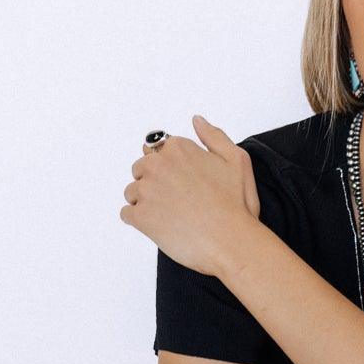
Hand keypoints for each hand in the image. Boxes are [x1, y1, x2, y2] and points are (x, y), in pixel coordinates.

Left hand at [119, 114, 260, 275]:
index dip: (170, 167)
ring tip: (170, 215)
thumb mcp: (237, 160)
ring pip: (132, 191)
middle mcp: (158, 165)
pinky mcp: (140, 216)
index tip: (183, 182)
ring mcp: (146, 190)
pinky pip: (127, 213)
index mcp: (179, 149)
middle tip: (177, 200)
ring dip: (145, 202)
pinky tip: (159, 226)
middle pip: (141, 168)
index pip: (158, 149)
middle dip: (154, 181)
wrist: (231, 242)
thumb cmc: (236, 205)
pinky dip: (139, 220)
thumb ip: (214, 136)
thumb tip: (196, 120)